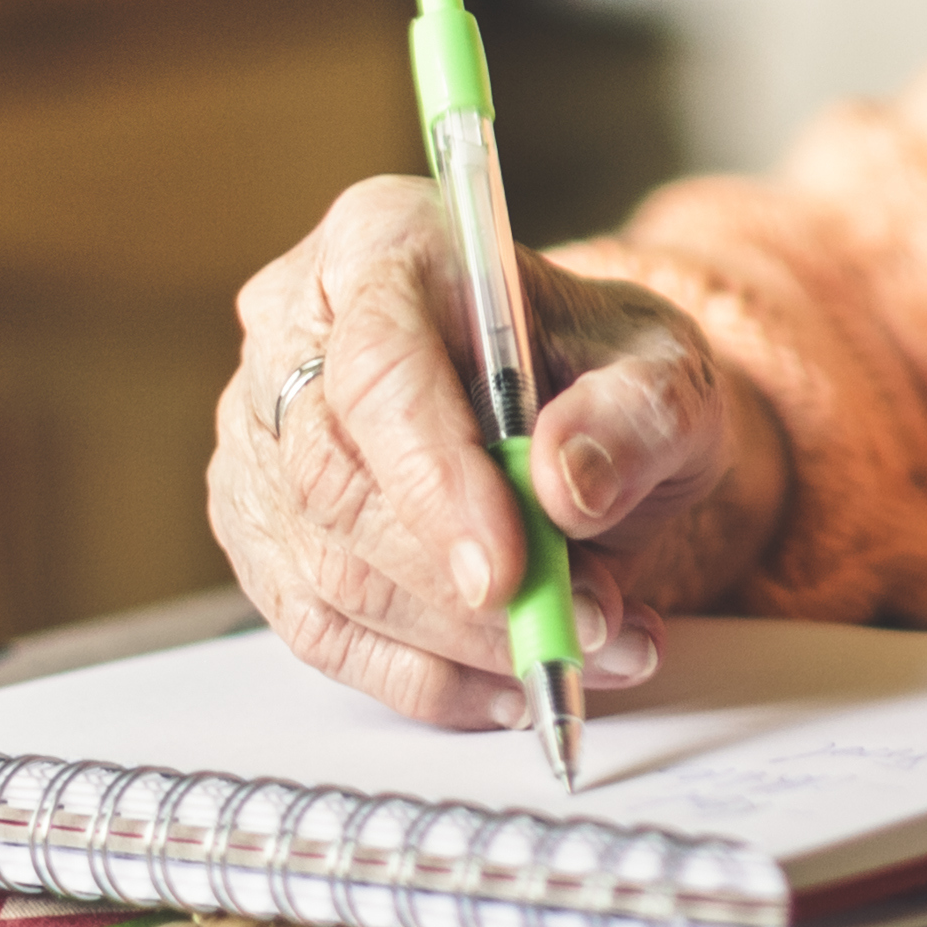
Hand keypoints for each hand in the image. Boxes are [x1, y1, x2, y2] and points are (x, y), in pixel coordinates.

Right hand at [208, 176, 790, 727]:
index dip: (433, 478)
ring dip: (462, 642)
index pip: (376, 366)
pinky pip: (320, 634)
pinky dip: (425, 679)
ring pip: (326, 571)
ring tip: (582, 648)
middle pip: (337, 480)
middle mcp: (293, 329)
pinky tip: (512, 685)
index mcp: (381, 241)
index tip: (506, 571)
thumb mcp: (668, 368)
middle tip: (582, 623)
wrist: (580, 419)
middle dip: (460, 583)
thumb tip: (568, 483)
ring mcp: (258, 437)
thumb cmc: (605, 371)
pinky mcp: (261, 533)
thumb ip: (640, 412)